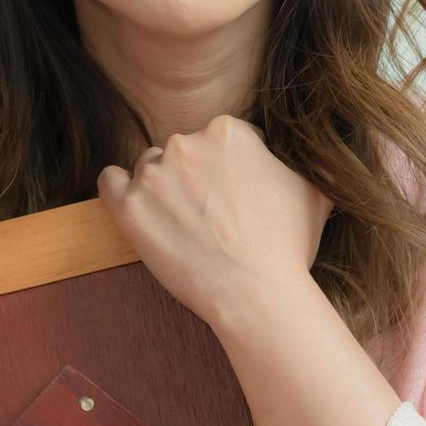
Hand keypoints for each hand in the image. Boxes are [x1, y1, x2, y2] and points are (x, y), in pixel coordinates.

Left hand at [96, 114, 334, 329]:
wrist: (256, 295)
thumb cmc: (288, 245)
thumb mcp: (315, 189)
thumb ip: (306, 158)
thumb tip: (315, 149)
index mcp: (229, 131)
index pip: (221, 138)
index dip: (232, 167)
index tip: (236, 194)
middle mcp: (187, 141)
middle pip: (184, 149)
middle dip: (196, 175)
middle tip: (212, 214)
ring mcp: (154, 174)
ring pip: (150, 166)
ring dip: (163, 187)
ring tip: (184, 223)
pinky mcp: (129, 207)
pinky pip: (110, 181)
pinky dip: (120, 190)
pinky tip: (138, 207)